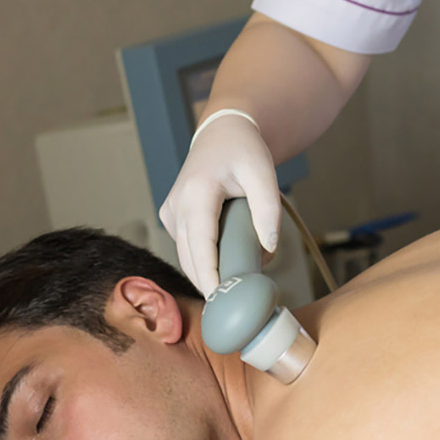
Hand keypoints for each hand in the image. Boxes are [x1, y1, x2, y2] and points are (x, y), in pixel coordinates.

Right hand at [159, 111, 281, 292]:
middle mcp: (176, 205)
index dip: (209, 276)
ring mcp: (171, 214)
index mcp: (196, 193)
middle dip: (212, 282)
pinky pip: (188, 249)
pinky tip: (229, 259)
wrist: (222, 135)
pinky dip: (207, 259)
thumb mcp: (263, 173)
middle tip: (239, 304)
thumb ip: (268, 209)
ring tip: (240, 279)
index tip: (220, 300)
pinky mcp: (172, 220)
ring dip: (210, 272)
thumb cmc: (243, 151)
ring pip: (187, 257)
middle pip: (190, 258)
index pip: (200, 245)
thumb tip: (269, 247)